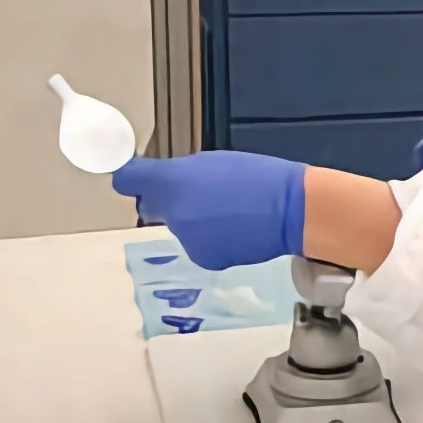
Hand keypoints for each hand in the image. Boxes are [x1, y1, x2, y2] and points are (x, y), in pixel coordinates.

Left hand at [112, 152, 305, 269]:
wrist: (293, 210)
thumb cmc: (259, 175)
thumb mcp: (215, 163)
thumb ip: (181, 174)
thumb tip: (163, 184)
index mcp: (174, 180)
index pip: (128, 180)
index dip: (130, 178)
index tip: (134, 177)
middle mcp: (172, 212)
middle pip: (154, 206)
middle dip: (170, 201)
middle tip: (202, 193)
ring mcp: (187, 239)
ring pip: (178, 227)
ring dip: (194, 221)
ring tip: (230, 213)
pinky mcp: (204, 259)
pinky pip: (198, 245)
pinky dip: (212, 239)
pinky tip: (236, 231)